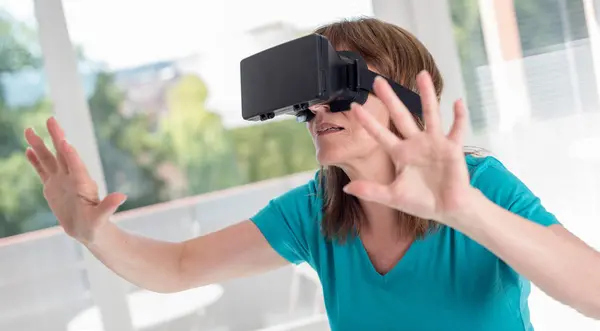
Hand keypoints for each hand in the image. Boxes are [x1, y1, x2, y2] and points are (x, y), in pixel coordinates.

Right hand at [24, 117, 125, 242]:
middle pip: (63, 154)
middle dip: (57, 137)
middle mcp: (72, 178)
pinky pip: (42, 170)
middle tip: (52, 119)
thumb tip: (122, 196)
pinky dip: (35, 160)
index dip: (72, 156)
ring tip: (29, 129)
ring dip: (40, 145)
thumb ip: (108, 207)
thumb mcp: (101, 218)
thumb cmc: (96, 226)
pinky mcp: (52, 186)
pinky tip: (28, 149)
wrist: (89, 230)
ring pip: (49, 159)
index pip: (77, 167)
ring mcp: (61, 180)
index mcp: (84, 184)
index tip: (65, 142)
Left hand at [343, 71, 474, 225]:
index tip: (354, 107)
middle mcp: (415, 143)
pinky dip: (459, 116)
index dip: (367, 122)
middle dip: (390, 98)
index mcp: (400, 153)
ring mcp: (434, 143)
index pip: (380, 134)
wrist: (447, 208)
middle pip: (401, 116)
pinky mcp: (452, 148)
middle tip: (377, 80)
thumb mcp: (393, 197)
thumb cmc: (421, 201)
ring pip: (430, 114)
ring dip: (427, 95)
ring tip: (422, 75)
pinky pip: (457, 129)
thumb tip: (347, 188)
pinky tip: (457, 103)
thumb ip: (371, 191)